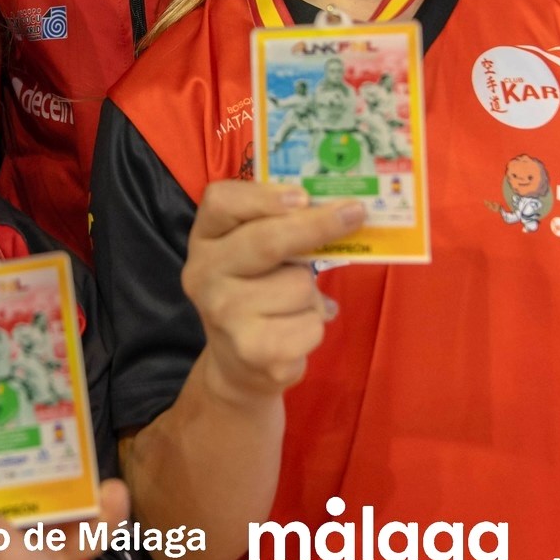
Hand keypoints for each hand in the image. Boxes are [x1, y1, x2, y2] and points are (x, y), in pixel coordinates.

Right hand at [183, 180, 360, 404]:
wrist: (236, 364)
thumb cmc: (253, 293)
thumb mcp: (251, 254)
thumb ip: (277, 226)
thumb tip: (342, 209)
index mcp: (204, 240)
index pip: (221, 202)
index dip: (263, 196)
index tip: (303, 196)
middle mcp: (204, 275)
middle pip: (267, 241)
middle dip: (317, 225)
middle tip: (354, 213)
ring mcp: (226, 315)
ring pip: (299, 285)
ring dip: (312, 292)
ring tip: (296, 303)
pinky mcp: (254, 351)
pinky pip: (311, 322)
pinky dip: (316, 323)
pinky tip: (295, 329)